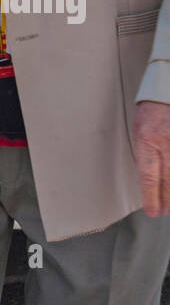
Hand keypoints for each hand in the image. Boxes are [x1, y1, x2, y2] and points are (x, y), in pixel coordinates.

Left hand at [133, 100, 169, 215]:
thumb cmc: (151, 113)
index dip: (151, 197)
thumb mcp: (138, 131)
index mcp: (147, 139)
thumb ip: (144, 155)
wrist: (165, 94)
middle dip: (166, 201)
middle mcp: (166, 142)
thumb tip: (147, 182)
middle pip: (169, 181)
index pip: (149, 176)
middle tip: (163, 211)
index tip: (152, 211)